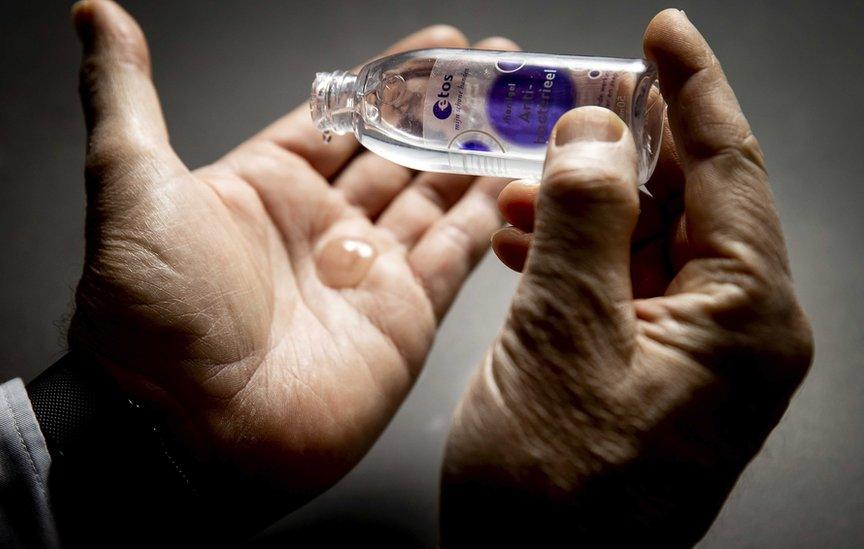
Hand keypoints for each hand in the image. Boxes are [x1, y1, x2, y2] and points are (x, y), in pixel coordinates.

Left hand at [66, 0, 514, 532]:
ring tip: (528, 110)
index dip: (391, 78)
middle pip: (398, 152)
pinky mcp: (403, 318)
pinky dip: (491, 215)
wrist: (181, 429)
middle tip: (503, 69)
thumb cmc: (150, 311)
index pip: (340, 115)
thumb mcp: (129, 180)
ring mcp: (365, 273)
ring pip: (436, 196)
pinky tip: (523, 176)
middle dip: (448, 111)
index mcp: (263, 186)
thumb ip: (124, 93)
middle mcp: (319, 227)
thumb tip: (98, 15)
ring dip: (479, 154)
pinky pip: (457, 254)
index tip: (443, 44)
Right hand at [441, 9, 812, 546]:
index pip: (729, 171)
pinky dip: (573, 253)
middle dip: (627, 144)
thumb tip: (596, 131)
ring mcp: (691, 357)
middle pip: (691, 201)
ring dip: (586, 201)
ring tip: (523, 174)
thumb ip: (584, 221)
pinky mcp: (647, 374)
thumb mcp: (561, 337)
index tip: (663, 33)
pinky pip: (619, 287)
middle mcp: (734, 335)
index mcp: (743, 321)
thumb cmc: (554, 497)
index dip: (693, 90)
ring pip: (646, 242)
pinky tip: (525, 236)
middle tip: (575, 97)